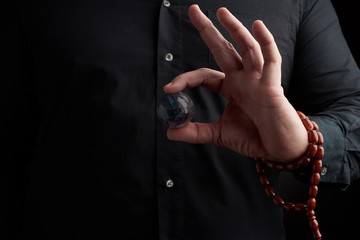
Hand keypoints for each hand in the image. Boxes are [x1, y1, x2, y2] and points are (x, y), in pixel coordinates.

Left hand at [164, 5, 307, 161]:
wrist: (278, 150)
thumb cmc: (254, 138)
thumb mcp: (220, 134)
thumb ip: (196, 132)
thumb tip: (170, 132)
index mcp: (231, 88)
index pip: (204, 74)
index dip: (186, 78)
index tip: (169, 89)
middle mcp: (243, 79)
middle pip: (223, 48)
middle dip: (208, 29)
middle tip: (192, 10)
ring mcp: (258, 80)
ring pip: (247, 48)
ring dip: (235, 29)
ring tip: (221, 12)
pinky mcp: (273, 86)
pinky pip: (271, 60)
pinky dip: (266, 42)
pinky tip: (257, 26)